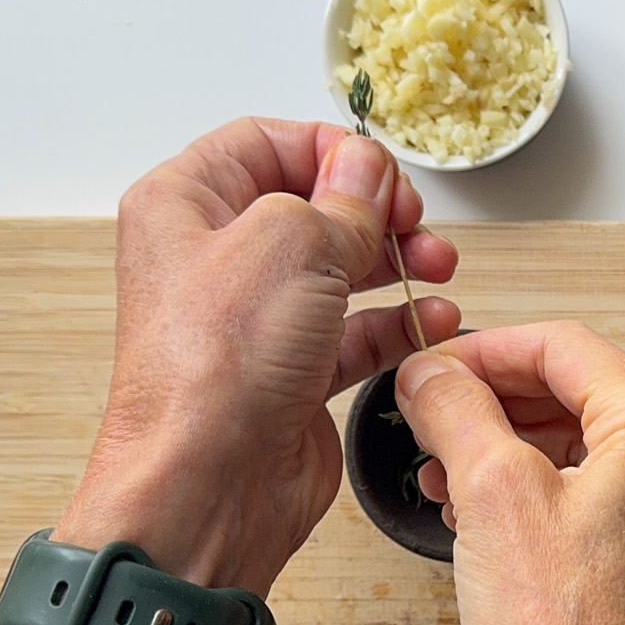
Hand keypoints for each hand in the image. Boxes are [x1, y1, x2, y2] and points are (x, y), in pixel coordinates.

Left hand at [0, 118, 459, 624]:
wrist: (209, 481)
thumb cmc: (216, 366)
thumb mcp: (295, 242)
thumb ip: (345, 198)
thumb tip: (368, 168)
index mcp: (187, 203)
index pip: (267, 142)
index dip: (333, 151)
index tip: (382, 176)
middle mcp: (215, 257)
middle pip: (312, 205)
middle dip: (377, 211)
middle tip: (414, 224)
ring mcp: (255, 318)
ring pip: (341, 269)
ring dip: (397, 264)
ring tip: (437, 267)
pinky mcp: (290, 372)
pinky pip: (355, 333)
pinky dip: (398, 324)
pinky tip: (432, 321)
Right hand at [394, 325, 624, 624]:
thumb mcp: (491, 497)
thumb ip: (456, 408)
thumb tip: (432, 371)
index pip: (564, 346)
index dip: (482, 351)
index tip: (428, 371)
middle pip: (582, 391)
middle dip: (496, 405)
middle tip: (428, 426)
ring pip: (595, 442)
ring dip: (518, 449)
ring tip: (448, 478)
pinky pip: (613, 491)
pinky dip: (552, 490)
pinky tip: (493, 519)